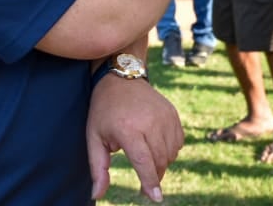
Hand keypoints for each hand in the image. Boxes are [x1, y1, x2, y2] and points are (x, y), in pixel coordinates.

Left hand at [88, 77, 183, 203]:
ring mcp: (164, 116)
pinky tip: (157, 148)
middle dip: (155, 177)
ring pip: (171, 153)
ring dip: (162, 164)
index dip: (150, 181)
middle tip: (146, 185)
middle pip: (160, 160)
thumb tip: (97, 194)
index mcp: (128, 129)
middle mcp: (150, 122)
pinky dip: (171, 151)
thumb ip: (98, 168)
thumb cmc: (104, 111)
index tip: (155, 197)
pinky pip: (178, 142)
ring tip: (148, 160)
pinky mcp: (173, 113)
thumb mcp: (94, 138)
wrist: (121, 78)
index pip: (144, 161)